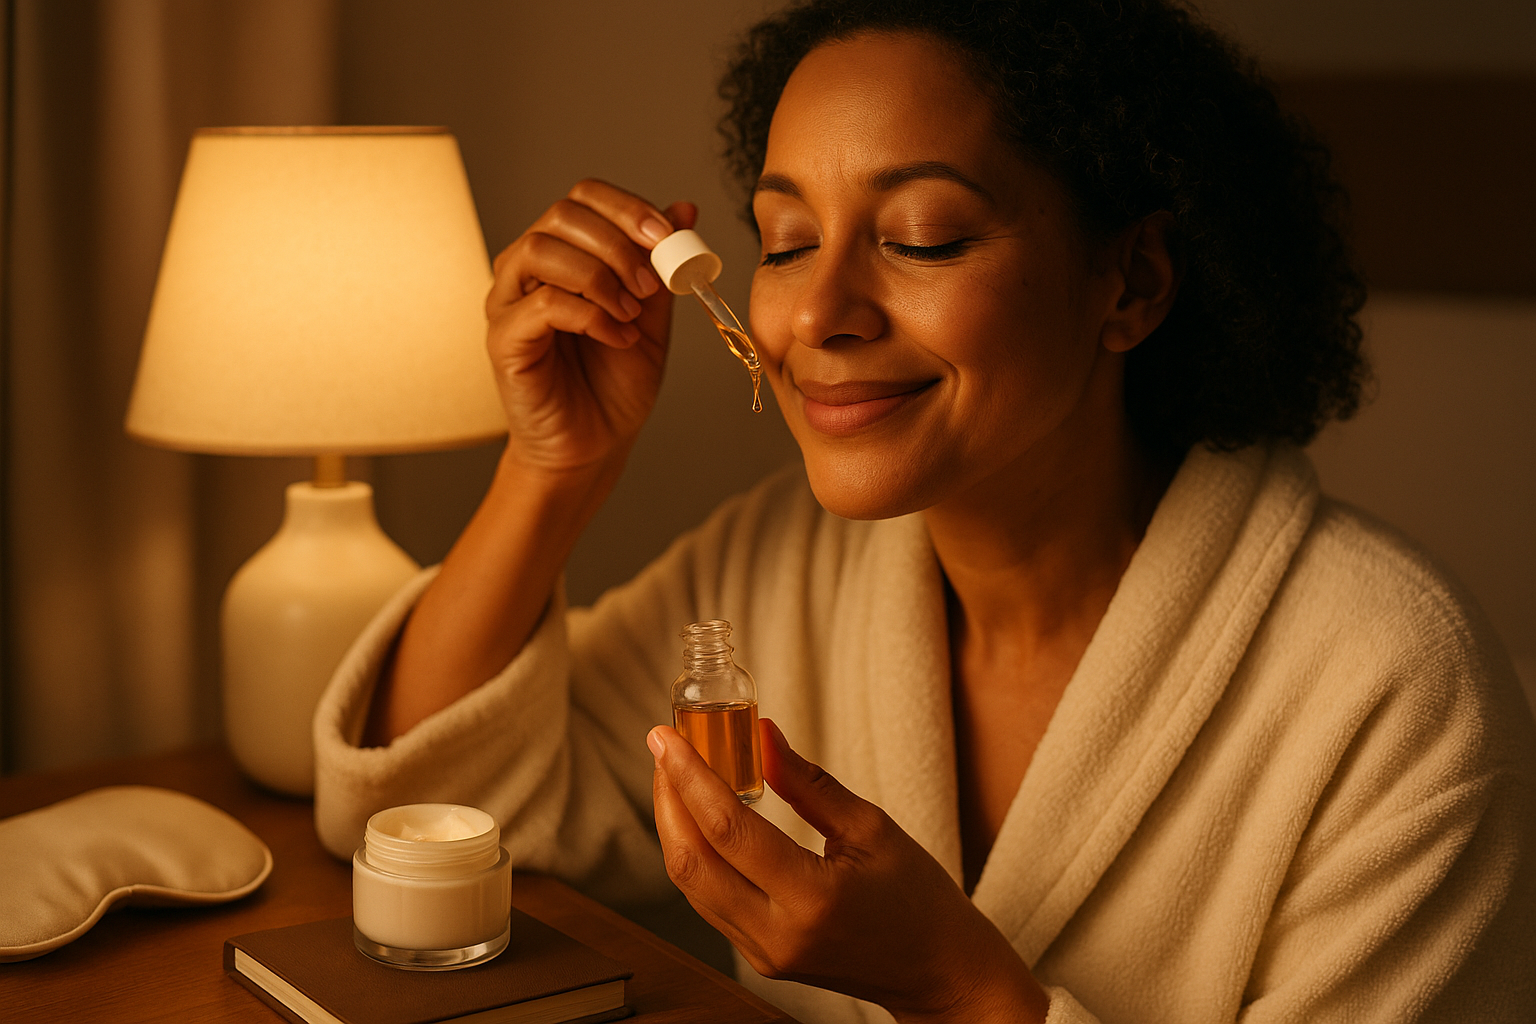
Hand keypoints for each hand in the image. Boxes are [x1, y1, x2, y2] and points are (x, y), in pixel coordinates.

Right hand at [486, 179, 695, 477]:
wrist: (596, 444)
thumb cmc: (616, 383)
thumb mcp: (652, 316)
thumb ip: (661, 264)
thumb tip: (685, 209)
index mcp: (563, 253)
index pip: (583, 198)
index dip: (626, 208)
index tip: (665, 237)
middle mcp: (527, 269)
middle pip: (560, 214)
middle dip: (616, 242)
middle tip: (650, 283)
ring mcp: (508, 301)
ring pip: (541, 250)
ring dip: (599, 275)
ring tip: (631, 313)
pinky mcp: (503, 339)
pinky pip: (540, 305)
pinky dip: (590, 315)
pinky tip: (618, 337)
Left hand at [648, 719, 1049, 1022]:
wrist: (936, 971)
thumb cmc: (917, 898)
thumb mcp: (871, 828)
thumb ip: (808, 783)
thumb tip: (762, 734)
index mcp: (813, 899)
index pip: (729, 831)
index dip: (690, 777)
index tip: (668, 737)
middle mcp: (778, 934)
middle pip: (692, 862)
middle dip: (669, 798)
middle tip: (664, 747)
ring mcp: (764, 953)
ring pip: (691, 885)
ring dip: (675, 824)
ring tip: (676, 773)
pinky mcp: (759, 957)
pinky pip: (709, 901)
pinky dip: (696, 853)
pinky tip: (698, 815)